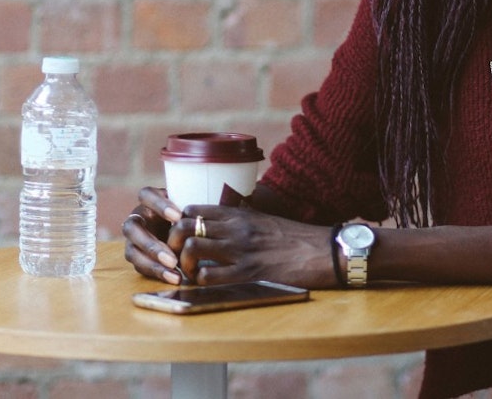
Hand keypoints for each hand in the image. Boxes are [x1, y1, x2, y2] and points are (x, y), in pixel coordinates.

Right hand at [122, 186, 184, 284]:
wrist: (189, 232)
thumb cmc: (190, 215)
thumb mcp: (190, 208)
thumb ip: (189, 210)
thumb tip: (197, 216)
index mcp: (149, 200)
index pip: (145, 195)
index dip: (159, 205)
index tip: (178, 217)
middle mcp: (137, 218)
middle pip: (132, 228)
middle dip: (151, 244)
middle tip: (172, 256)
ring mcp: (133, 239)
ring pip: (132, 251)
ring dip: (152, 262)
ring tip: (174, 270)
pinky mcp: (136, 256)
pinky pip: (140, 266)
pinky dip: (156, 272)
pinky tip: (174, 277)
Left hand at [167, 205, 338, 288]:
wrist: (318, 250)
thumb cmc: (291, 236)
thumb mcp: (262, 218)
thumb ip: (239, 218)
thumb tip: (219, 220)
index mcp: (238, 213)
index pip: (193, 208)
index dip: (179, 221)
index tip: (180, 235)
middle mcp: (235, 228)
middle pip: (185, 226)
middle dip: (173, 242)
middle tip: (178, 255)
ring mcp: (239, 250)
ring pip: (192, 248)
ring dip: (184, 262)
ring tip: (190, 271)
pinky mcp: (247, 273)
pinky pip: (209, 276)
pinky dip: (201, 281)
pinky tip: (206, 283)